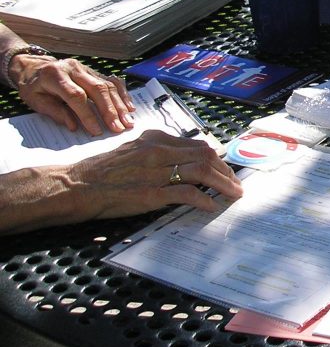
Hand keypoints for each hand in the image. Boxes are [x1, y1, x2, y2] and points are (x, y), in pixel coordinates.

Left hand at [9, 54, 135, 135]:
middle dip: (110, 110)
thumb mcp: (35, 101)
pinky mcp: (94, 71)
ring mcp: (86, 68)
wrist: (34, 67)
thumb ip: (55, 112)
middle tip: (118, 128)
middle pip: (97, 89)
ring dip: (120, 105)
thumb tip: (74, 126)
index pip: (76, 96)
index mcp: (55, 75)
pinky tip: (130, 108)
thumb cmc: (33, 87)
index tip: (96, 131)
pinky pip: (112, 82)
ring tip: (128, 122)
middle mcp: (74, 68)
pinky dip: (123, 95)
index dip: (87, 114)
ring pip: (108, 85)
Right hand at [65, 130, 243, 220]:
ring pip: (201, 172)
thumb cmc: (103, 172)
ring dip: (222, 184)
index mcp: (155, 139)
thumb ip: (158, 154)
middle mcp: (158, 151)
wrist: (77, 185)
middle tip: (236, 185)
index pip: (197, 145)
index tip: (226, 170)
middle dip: (225, 171)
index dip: (217, 159)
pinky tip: (211, 206)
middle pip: (205, 156)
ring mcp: (155, 172)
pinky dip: (203, 199)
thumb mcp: (133, 151)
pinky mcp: (151, 193)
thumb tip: (185, 164)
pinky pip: (186, 194)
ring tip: (233, 195)